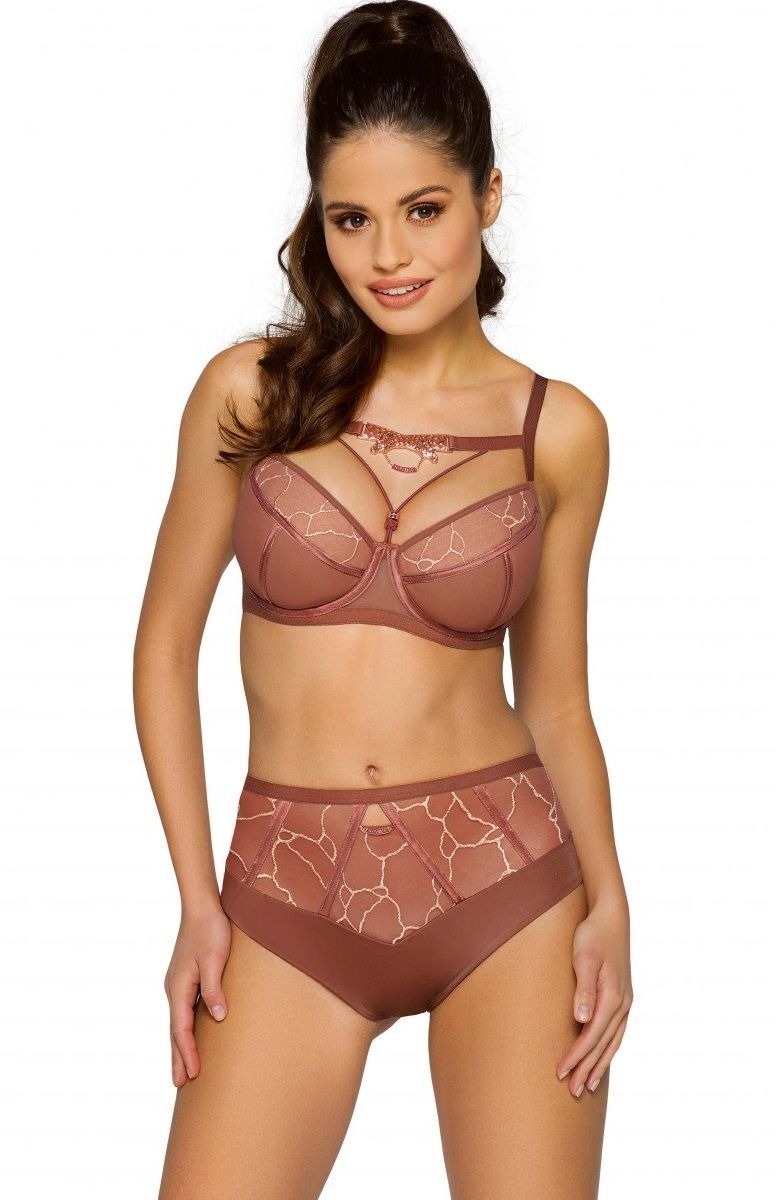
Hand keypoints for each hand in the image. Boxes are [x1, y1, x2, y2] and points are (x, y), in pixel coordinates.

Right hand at [164, 903, 231, 1086]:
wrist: (202, 906)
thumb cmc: (211, 930)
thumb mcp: (214, 959)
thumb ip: (214, 988)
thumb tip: (217, 1018)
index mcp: (178, 988)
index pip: (182, 1028)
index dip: (188, 1052)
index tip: (193, 1075)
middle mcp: (174, 989)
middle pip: (175, 1030)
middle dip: (177, 1057)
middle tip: (179, 1084)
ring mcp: (179, 984)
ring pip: (179, 1022)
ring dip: (180, 1046)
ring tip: (183, 1069)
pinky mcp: (186, 978)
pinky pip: (184, 1011)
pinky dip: (185, 1029)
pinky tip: (192, 1034)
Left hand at [556, 893, 632, 1096]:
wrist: (612, 917)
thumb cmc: (593, 935)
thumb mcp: (583, 958)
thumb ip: (583, 989)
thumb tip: (581, 1020)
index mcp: (613, 996)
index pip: (591, 1036)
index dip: (576, 1056)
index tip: (561, 1073)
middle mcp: (623, 1004)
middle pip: (604, 1045)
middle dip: (588, 1069)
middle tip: (573, 1091)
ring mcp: (626, 1002)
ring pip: (613, 1042)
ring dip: (600, 1064)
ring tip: (589, 1085)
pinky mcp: (623, 997)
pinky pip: (617, 1032)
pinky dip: (609, 1049)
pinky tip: (602, 1058)